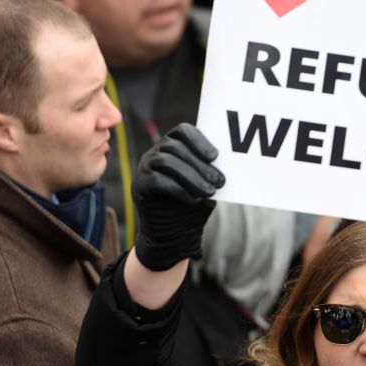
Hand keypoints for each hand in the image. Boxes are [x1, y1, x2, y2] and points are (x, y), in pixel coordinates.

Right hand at [133, 123, 224, 270]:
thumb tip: (225, 166)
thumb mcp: (206, 186)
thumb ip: (211, 173)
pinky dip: (179, 189)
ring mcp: (144, 168)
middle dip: (200, 164)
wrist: (174, 235)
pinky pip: (157, 180)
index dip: (199, 140)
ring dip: (192, 177)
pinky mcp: (139, 186)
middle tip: (219, 181)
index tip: (215, 156)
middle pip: (175, 147)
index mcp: (173, 147)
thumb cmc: (193, 206)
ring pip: (167, 161)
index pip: (183, 131)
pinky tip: (194, 200)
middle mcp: (156, 153)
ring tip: (210, 192)